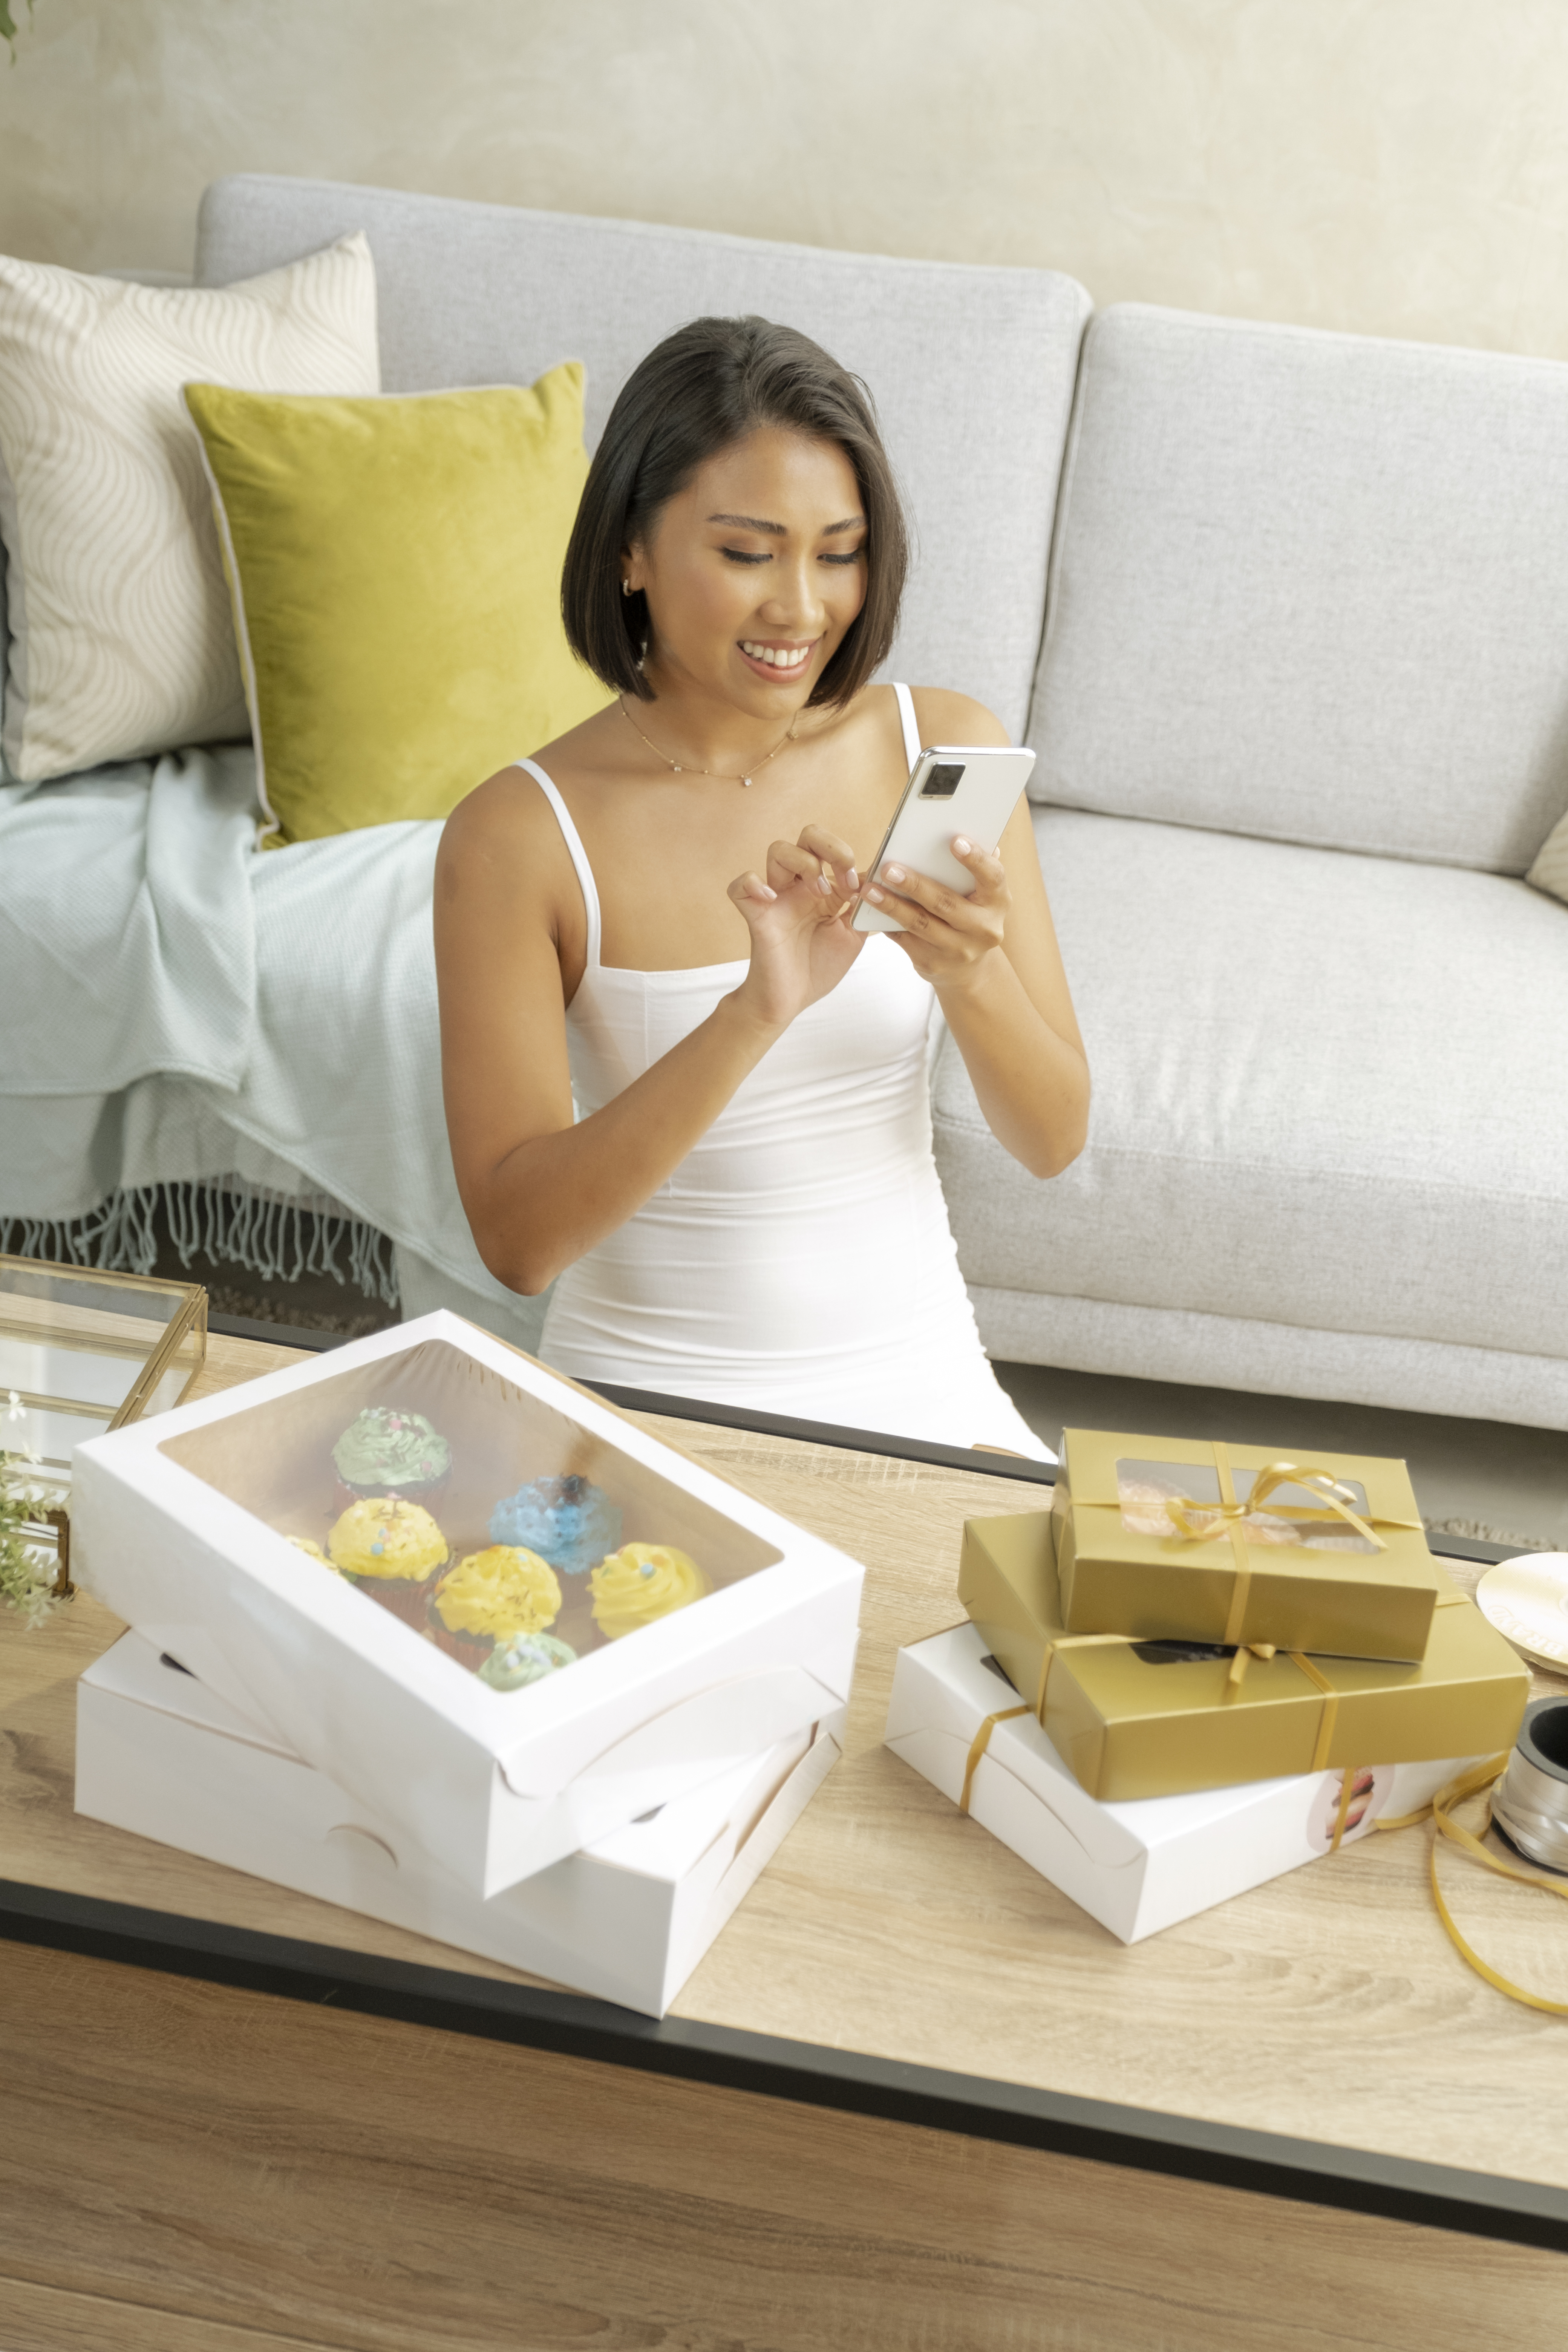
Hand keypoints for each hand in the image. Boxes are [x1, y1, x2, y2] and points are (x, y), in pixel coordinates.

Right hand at [726, 824, 863, 1030]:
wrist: (790, 1000)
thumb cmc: (817, 968)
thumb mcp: (853, 936)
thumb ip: (864, 910)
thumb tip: (879, 884)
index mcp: (823, 888)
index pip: (834, 850)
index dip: (849, 859)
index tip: (858, 887)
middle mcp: (799, 886)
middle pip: (807, 836)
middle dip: (829, 846)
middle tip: (840, 876)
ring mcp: (776, 898)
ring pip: (778, 850)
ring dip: (803, 862)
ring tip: (817, 892)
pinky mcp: (756, 915)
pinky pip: (740, 885)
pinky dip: (753, 884)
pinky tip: (771, 898)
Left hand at [860, 836, 1008, 991]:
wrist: (967, 967)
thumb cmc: (970, 913)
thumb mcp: (981, 893)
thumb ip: (974, 867)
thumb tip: (968, 830)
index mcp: (998, 901)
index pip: (992, 876)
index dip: (975, 859)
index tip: (955, 840)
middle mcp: (983, 929)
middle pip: (945, 903)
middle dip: (915, 885)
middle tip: (889, 868)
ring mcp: (959, 950)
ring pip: (920, 923)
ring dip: (892, 905)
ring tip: (870, 889)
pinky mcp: (933, 963)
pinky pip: (905, 940)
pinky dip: (886, 922)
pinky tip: (870, 909)